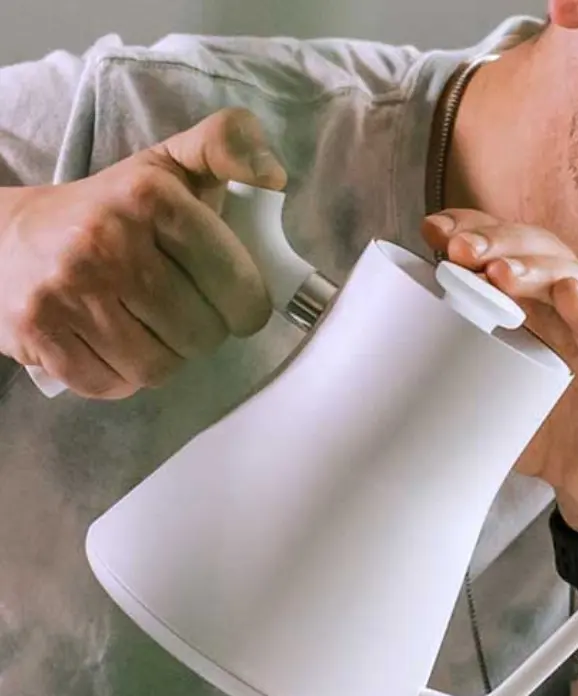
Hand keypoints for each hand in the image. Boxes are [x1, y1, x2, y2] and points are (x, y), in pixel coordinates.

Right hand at [0, 108, 285, 398]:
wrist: (3, 239)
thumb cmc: (109, 211)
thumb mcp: (168, 166)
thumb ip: (226, 148)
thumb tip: (271, 174)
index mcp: (151, 196)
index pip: (238, 284)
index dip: (245, 304)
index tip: (231, 299)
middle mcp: (107, 240)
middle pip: (203, 333)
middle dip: (202, 331)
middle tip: (180, 311)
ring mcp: (69, 289)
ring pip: (161, 367)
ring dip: (162, 357)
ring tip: (144, 326)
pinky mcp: (40, 332)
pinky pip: (114, 385)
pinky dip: (119, 376)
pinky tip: (109, 344)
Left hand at [422, 210, 577, 540]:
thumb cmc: (557, 441)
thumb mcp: (496, 405)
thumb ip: (455, 387)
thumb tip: (387, 386)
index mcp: (541, 313)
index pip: (510, 253)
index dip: (476, 230)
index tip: (434, 229)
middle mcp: (575, 315)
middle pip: (540, 256)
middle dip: (497, 244)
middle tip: (458, 249)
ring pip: (576, 284)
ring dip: (535, 270)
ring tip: (498, 272)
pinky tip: (569, 295)